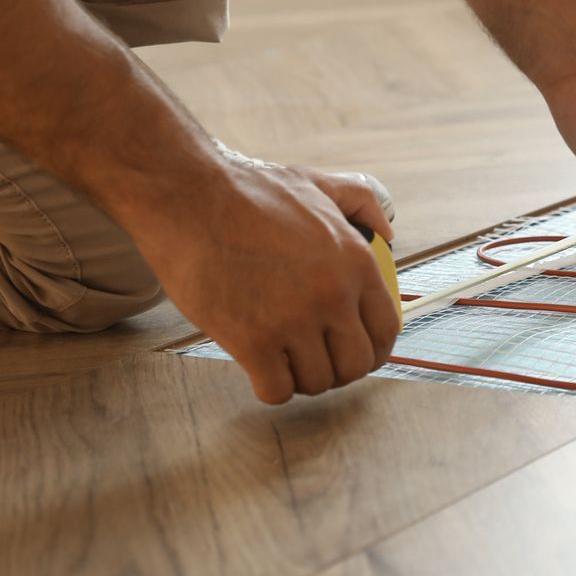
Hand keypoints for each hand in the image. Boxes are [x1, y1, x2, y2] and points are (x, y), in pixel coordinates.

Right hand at [127, 159, 400, 403]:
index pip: (386, 330)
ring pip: (317, 382)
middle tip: (315, 359)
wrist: (188, 197)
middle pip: (357, 365)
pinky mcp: (252, 341)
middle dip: (338, 369)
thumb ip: (360, 204)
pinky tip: (259, 366)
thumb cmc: (247, 191)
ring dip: (302, 378)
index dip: (373, 349)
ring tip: (283, 359)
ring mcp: (293, 321)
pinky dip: (270, 386)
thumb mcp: (318, 184)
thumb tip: (387, 232)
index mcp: (356, 262)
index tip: (353, 352)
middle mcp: (333, 296)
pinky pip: (277, 390)